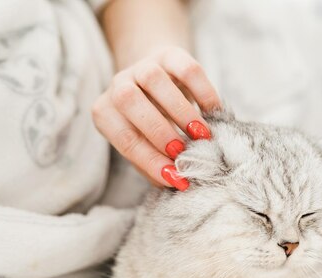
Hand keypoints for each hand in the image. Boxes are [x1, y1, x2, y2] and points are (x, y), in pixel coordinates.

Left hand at [92, 47, 220, 189]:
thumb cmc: (151, 126)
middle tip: (182, 152)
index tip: (176, 178)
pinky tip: (215, 112)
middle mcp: (118, 86)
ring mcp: (143, 66)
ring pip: (155, 81)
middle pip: (128, 101)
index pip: (124, 138)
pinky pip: (187, 69)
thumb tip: (177, 180)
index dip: (150, 160)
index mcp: (106, 113)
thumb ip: (157, 165)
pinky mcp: (170, 54)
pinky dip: (203, 93)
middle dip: (157, 131)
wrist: (158, 80)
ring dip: (180, 112)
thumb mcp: (148, 147)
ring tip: (202, 135)